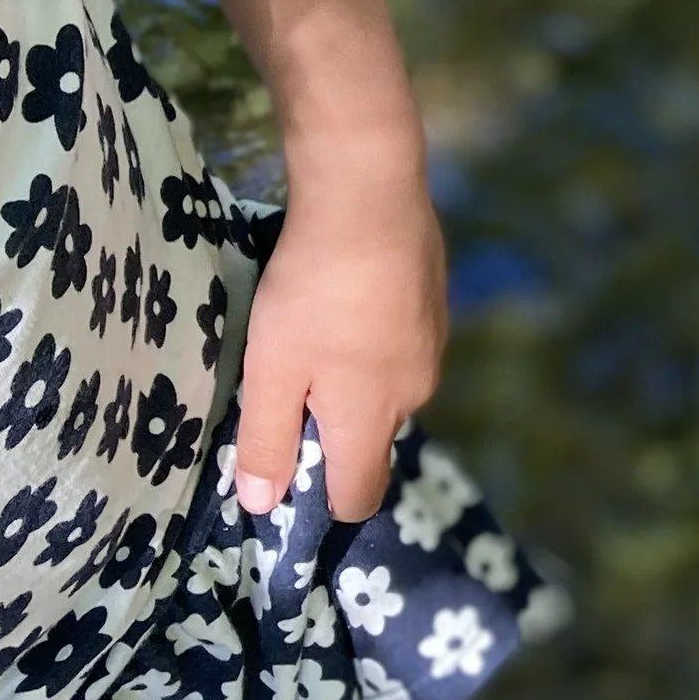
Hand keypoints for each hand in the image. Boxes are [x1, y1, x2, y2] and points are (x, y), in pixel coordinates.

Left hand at [234, 142, 446, 521]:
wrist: (370, 196)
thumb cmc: (311, 290)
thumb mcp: (270, 369)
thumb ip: (265, 440)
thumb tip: (262, 504)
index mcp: (370, 420)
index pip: (360, 496)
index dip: (324, 502)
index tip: (287, 477)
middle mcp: (414, 394)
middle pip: (370, 438)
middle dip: (331, 427)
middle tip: (283, 379)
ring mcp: (433, 347)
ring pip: (386, 387)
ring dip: (352, 377)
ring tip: (313, 329)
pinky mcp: (437, 305)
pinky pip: (401, 344)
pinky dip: (373, 337)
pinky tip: (346, 296)